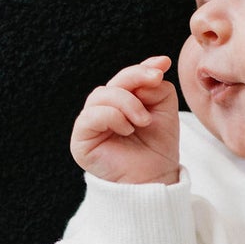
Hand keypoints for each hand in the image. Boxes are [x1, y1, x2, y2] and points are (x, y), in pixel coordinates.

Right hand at [70, 55, 180, 183]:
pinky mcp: (81, 139)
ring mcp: (90, 123)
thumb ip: (156, 88)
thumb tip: (149, 72)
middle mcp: (102, 110)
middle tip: (156, 82)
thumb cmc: (157, 148)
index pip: (126, 77)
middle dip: (136, 78)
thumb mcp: (164, 111)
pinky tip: (127, 129)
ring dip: (127, 102)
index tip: (163, 64)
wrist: (154, 179)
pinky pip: (91, 115)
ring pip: (101, 95)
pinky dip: (112, 117)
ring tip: (143, 121)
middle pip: (114, 82)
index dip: (142, 67)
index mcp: (120, 103)